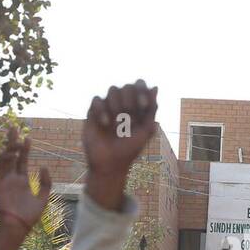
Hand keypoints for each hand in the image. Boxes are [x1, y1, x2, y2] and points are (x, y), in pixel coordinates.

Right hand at [0, 127, 51, 234]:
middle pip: (12, 156)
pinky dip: (4, 160)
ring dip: (9, 148)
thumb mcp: (43, 198)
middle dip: (13, 142)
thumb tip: (44, 166)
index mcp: (22, 181)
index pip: (22, 161)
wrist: (18, 227)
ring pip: (5, 160)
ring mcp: (4, 181)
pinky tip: (10, 152)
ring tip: (15, 138)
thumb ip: (46, 183)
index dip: (25, 149)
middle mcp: (12, 179)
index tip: (28, 137)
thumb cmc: (30, 216)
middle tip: (14, 127)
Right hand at [82, 80, 157, 209]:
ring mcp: (107, 106)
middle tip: (130, 119)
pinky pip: (97, 99)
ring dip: (117, 104)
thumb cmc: (129, 149)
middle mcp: (122, 103)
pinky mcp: (93, 112)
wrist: (110, 164)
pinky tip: (106, 124)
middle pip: (127, 86)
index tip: (144, 106)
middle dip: (131, 100)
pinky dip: (102, 110)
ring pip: (112, 89)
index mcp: (136, 106)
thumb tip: (156, 87)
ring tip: (117, 124)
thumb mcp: (145, 131)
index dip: (142, 91)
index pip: (140, 85)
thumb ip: (151, 110)